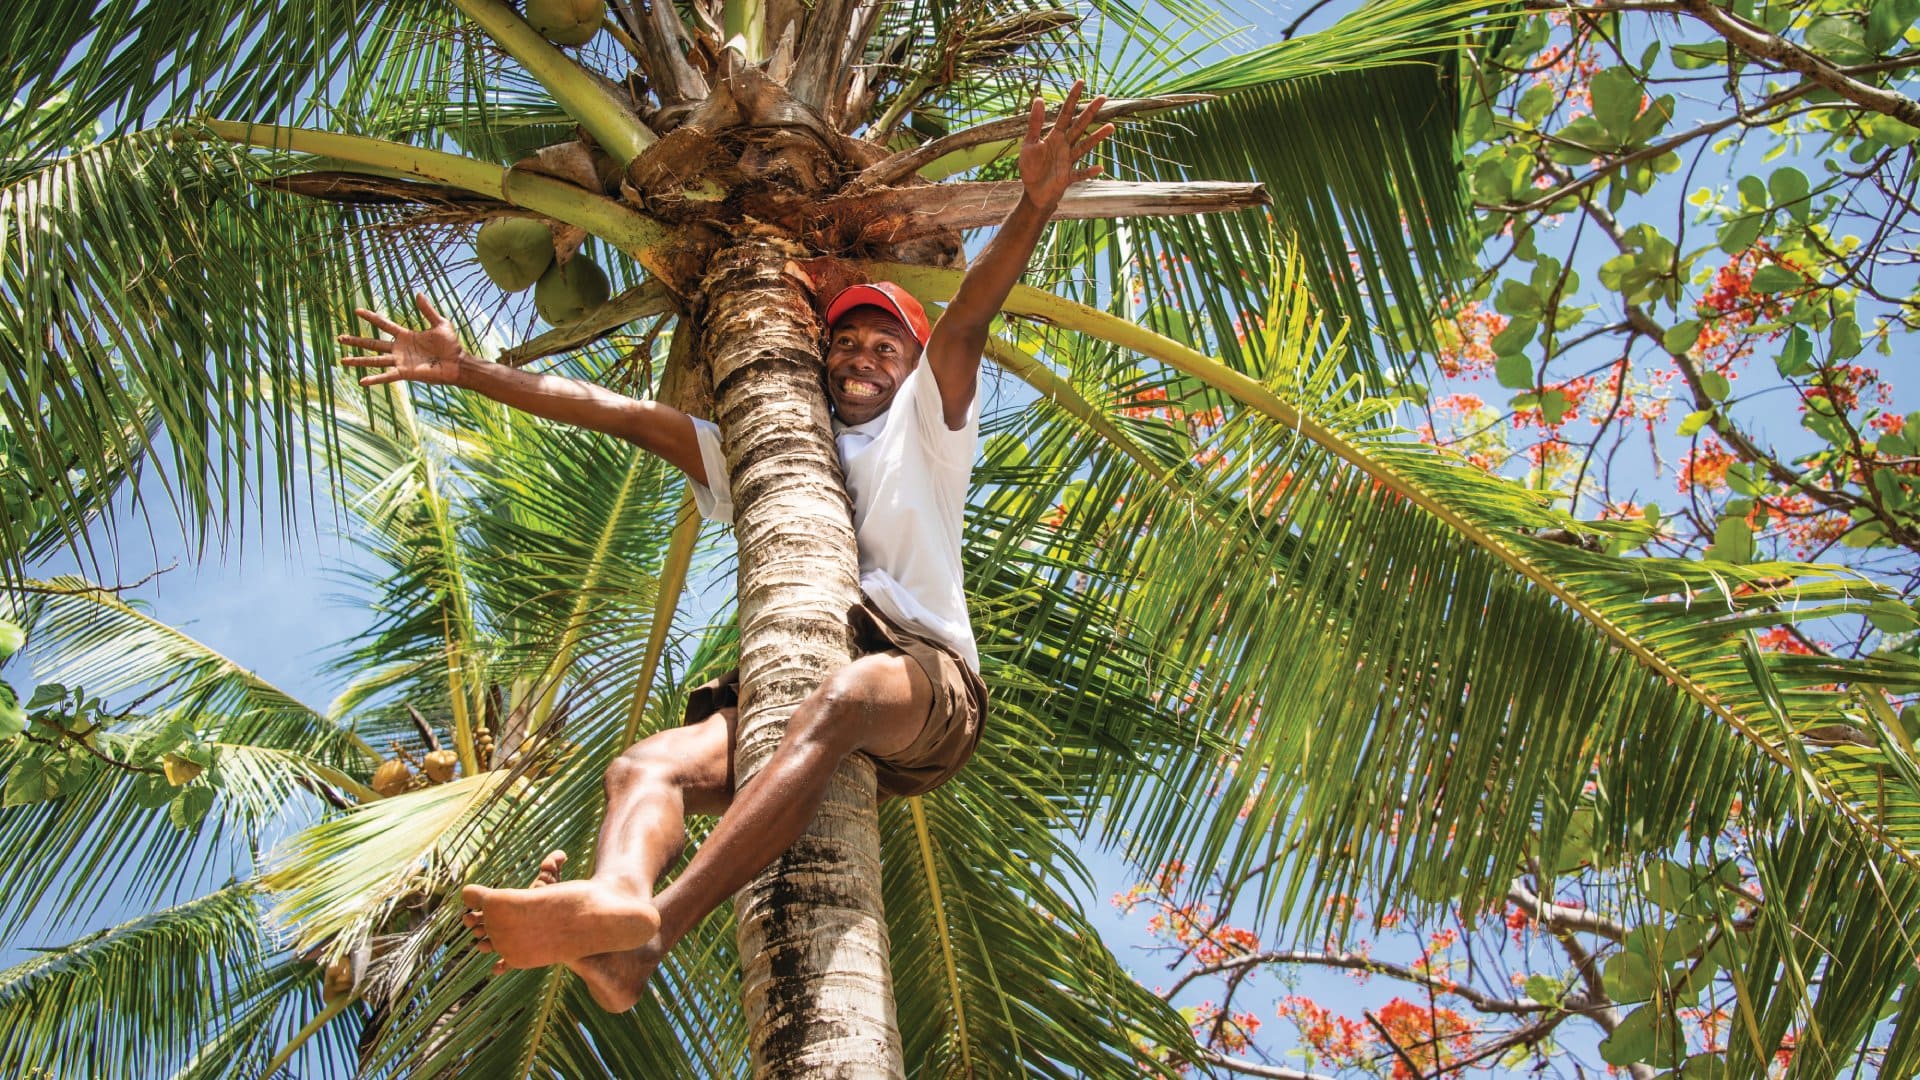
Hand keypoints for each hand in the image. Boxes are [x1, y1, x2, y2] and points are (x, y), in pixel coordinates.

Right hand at [338, 293, 469, 386]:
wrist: (457, 363)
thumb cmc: (451, 345)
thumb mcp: (440, 323)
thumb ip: (427, 310)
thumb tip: (418, 293)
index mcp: (405, 335)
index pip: (383, 324)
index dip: (371, 317)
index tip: (356, 311)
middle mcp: (399, 349)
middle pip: (372, 343)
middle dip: (356, 341)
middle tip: (340, 338)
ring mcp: (400, 361)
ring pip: (374, 360)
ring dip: (358, 361)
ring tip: (342, 360)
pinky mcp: (405, 373)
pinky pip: (387, 376)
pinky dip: (375, 379)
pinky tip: (362, 381)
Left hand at [1018, 79, 1114, 209]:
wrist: (1034, 192)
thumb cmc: (1031, 168)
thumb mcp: (1029, 143)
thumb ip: (1035, 124)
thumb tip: (1039, 99)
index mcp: (1055, 136)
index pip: (1065, 113)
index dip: (1072, 98)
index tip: (1081, 82)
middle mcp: (1065, 145)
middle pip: (1080, 125)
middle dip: (1091, 111)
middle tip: (1103, 97)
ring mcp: (1069, 161)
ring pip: (1085, 146)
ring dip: (1097, 137)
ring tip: (1111, 127)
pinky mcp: (1068, 177)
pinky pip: (1080, 173)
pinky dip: (1089, 171)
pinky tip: (1100, 168)